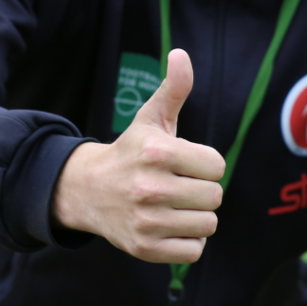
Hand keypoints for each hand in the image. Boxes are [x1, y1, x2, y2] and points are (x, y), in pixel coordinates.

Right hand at [53, 48, 224, 262]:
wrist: (88, 191)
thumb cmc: (132, 152)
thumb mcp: (152, 119)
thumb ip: (174, 88)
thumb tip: (181, 54)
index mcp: (158, 152)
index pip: (217, 165)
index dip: (205, 164)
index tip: (184, 163)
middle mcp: (150, 187)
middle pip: (215, 196)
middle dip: (202, 190)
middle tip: (178, 185)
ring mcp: (146, 220)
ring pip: (208, 224)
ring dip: (197, 216)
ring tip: (174, 206)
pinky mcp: (144, 248)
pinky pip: (193, 251)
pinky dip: (188, 242)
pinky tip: (169, 226)